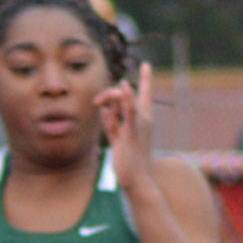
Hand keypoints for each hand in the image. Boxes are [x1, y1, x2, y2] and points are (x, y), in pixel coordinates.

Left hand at [96, 61, 154, 191]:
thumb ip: (112, 123)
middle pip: (128, 95)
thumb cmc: (128, 159)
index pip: (145, 95)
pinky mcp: (132, 132)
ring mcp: (140, 125)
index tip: (146, 64)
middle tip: (96, 102)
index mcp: (143, 119)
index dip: (146, 79)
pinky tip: (123, 86)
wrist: (137, 178)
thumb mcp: (118, 138)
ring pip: (126, 100)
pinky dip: (126, 99)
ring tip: (98, 102)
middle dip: (111, 94)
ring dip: (112, 96)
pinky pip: (129, 112)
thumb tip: (104, 110)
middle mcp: (145, 119)